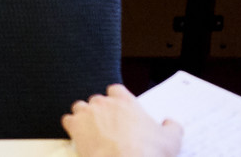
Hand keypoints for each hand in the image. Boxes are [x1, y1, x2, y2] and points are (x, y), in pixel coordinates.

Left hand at [63, 85, 180, 156]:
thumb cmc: (148, 153)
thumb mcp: (171, 140)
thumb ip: (172, 127)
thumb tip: (172, 122)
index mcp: (125, 102)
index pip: (116, 90)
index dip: (117, 100)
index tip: (121, 110)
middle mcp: (104, 104)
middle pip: (98, 100)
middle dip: (101, 111)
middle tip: (109, 126)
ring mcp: (87, 114)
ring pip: (80, 107)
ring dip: (84, 116)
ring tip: (92, 130)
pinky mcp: (75, 127)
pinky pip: (68, 120)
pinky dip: (72, 127)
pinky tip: (79, 136)